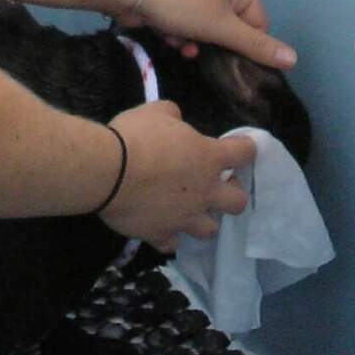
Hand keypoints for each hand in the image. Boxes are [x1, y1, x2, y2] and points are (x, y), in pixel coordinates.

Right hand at [96, 102, 257, 250]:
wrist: (108, 172)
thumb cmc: (135, 137)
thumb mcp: (155, 112)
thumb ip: (172, 116)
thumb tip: (176, 120)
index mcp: (208, 158)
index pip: (244, 153)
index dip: (246, 149)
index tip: (241, 148)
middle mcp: (204, 192)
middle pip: (238, 202)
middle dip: (232, 194)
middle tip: (214, 184)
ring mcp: (184, 218)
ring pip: (210, 230)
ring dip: (202, 220)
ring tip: (188, 210)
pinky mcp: (160, 234)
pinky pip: (171, 243)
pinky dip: (167, 235)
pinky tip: (159, 226)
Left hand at [118, 0, 295, 69]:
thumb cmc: (184, 6)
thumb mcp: (223, 29)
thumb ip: (257, 46)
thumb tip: (294, 59)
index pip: (258, 24)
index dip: (243, 43)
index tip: (228, 54)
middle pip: (232, 29)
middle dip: (215, 43)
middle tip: (201, 48)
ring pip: (210, 31)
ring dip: (196, 42)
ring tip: (182, 42)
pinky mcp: (179, 2)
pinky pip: (191, 26)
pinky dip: (182, 35)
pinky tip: (169, 36)